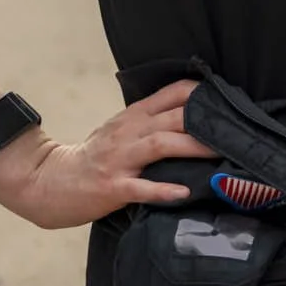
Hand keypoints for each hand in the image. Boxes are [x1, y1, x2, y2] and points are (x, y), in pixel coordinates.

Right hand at [0, 80, 216, 229]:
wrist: (47, 181)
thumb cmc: (93, 157)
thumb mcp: (121, 129)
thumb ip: (152, 121)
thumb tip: (196, 117)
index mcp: (133, 116)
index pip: (173, 93)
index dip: (203, 94)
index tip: (231, 102)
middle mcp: (128, 132)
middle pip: (174, 117)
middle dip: (207, 121)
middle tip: (238, 131)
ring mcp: (119, 159)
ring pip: (161, 144)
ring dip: (192, 147)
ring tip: (220, 154)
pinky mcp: (111, 187)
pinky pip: (141, 188)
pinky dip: (163, 190)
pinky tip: (183, 192)